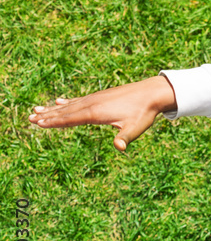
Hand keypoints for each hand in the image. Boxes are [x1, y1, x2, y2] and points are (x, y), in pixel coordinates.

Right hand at [29, 76, 177, 151]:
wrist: (153, 92)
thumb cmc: (144, 112)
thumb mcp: (136, 127)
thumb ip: (125, 138)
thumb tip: (120, 148)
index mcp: (97, 112)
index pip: (70, 119)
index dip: (54, 122)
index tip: (37, 124)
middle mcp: (92, 103)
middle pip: (65, 111)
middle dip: (47, 115)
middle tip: (28, 118)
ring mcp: (96, 98)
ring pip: (70, 105)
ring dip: (53, 108)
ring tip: (37, 110)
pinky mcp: (100, 96)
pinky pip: (79, 100)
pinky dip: (67, 102)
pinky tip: (60, 101)